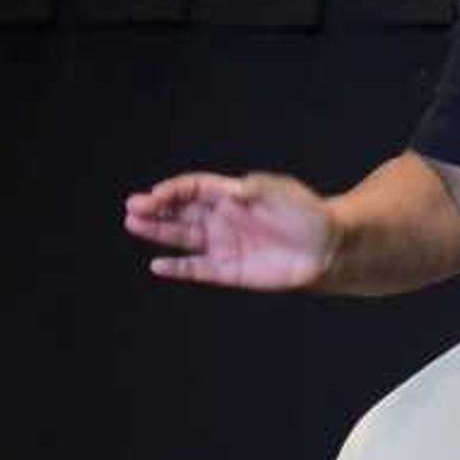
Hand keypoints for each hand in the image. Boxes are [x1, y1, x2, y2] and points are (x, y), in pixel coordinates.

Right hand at [126, 171, 338, 290]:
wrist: (326, 248)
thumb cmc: (306, 214)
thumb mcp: (282, 193)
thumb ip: (256, 190)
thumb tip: (233, 190)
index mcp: (233, 195)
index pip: (194, 188)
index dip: (174, 191)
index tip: (155, 195)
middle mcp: (223, 219)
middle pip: (181, 212)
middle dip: (156, 209)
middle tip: (132, 208)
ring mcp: (224, 245)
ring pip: (183, 237)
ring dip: (158, 232)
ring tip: (133, 225)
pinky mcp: (229, 270)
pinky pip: (197, 269)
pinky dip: (178, 268)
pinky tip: (157, 265)